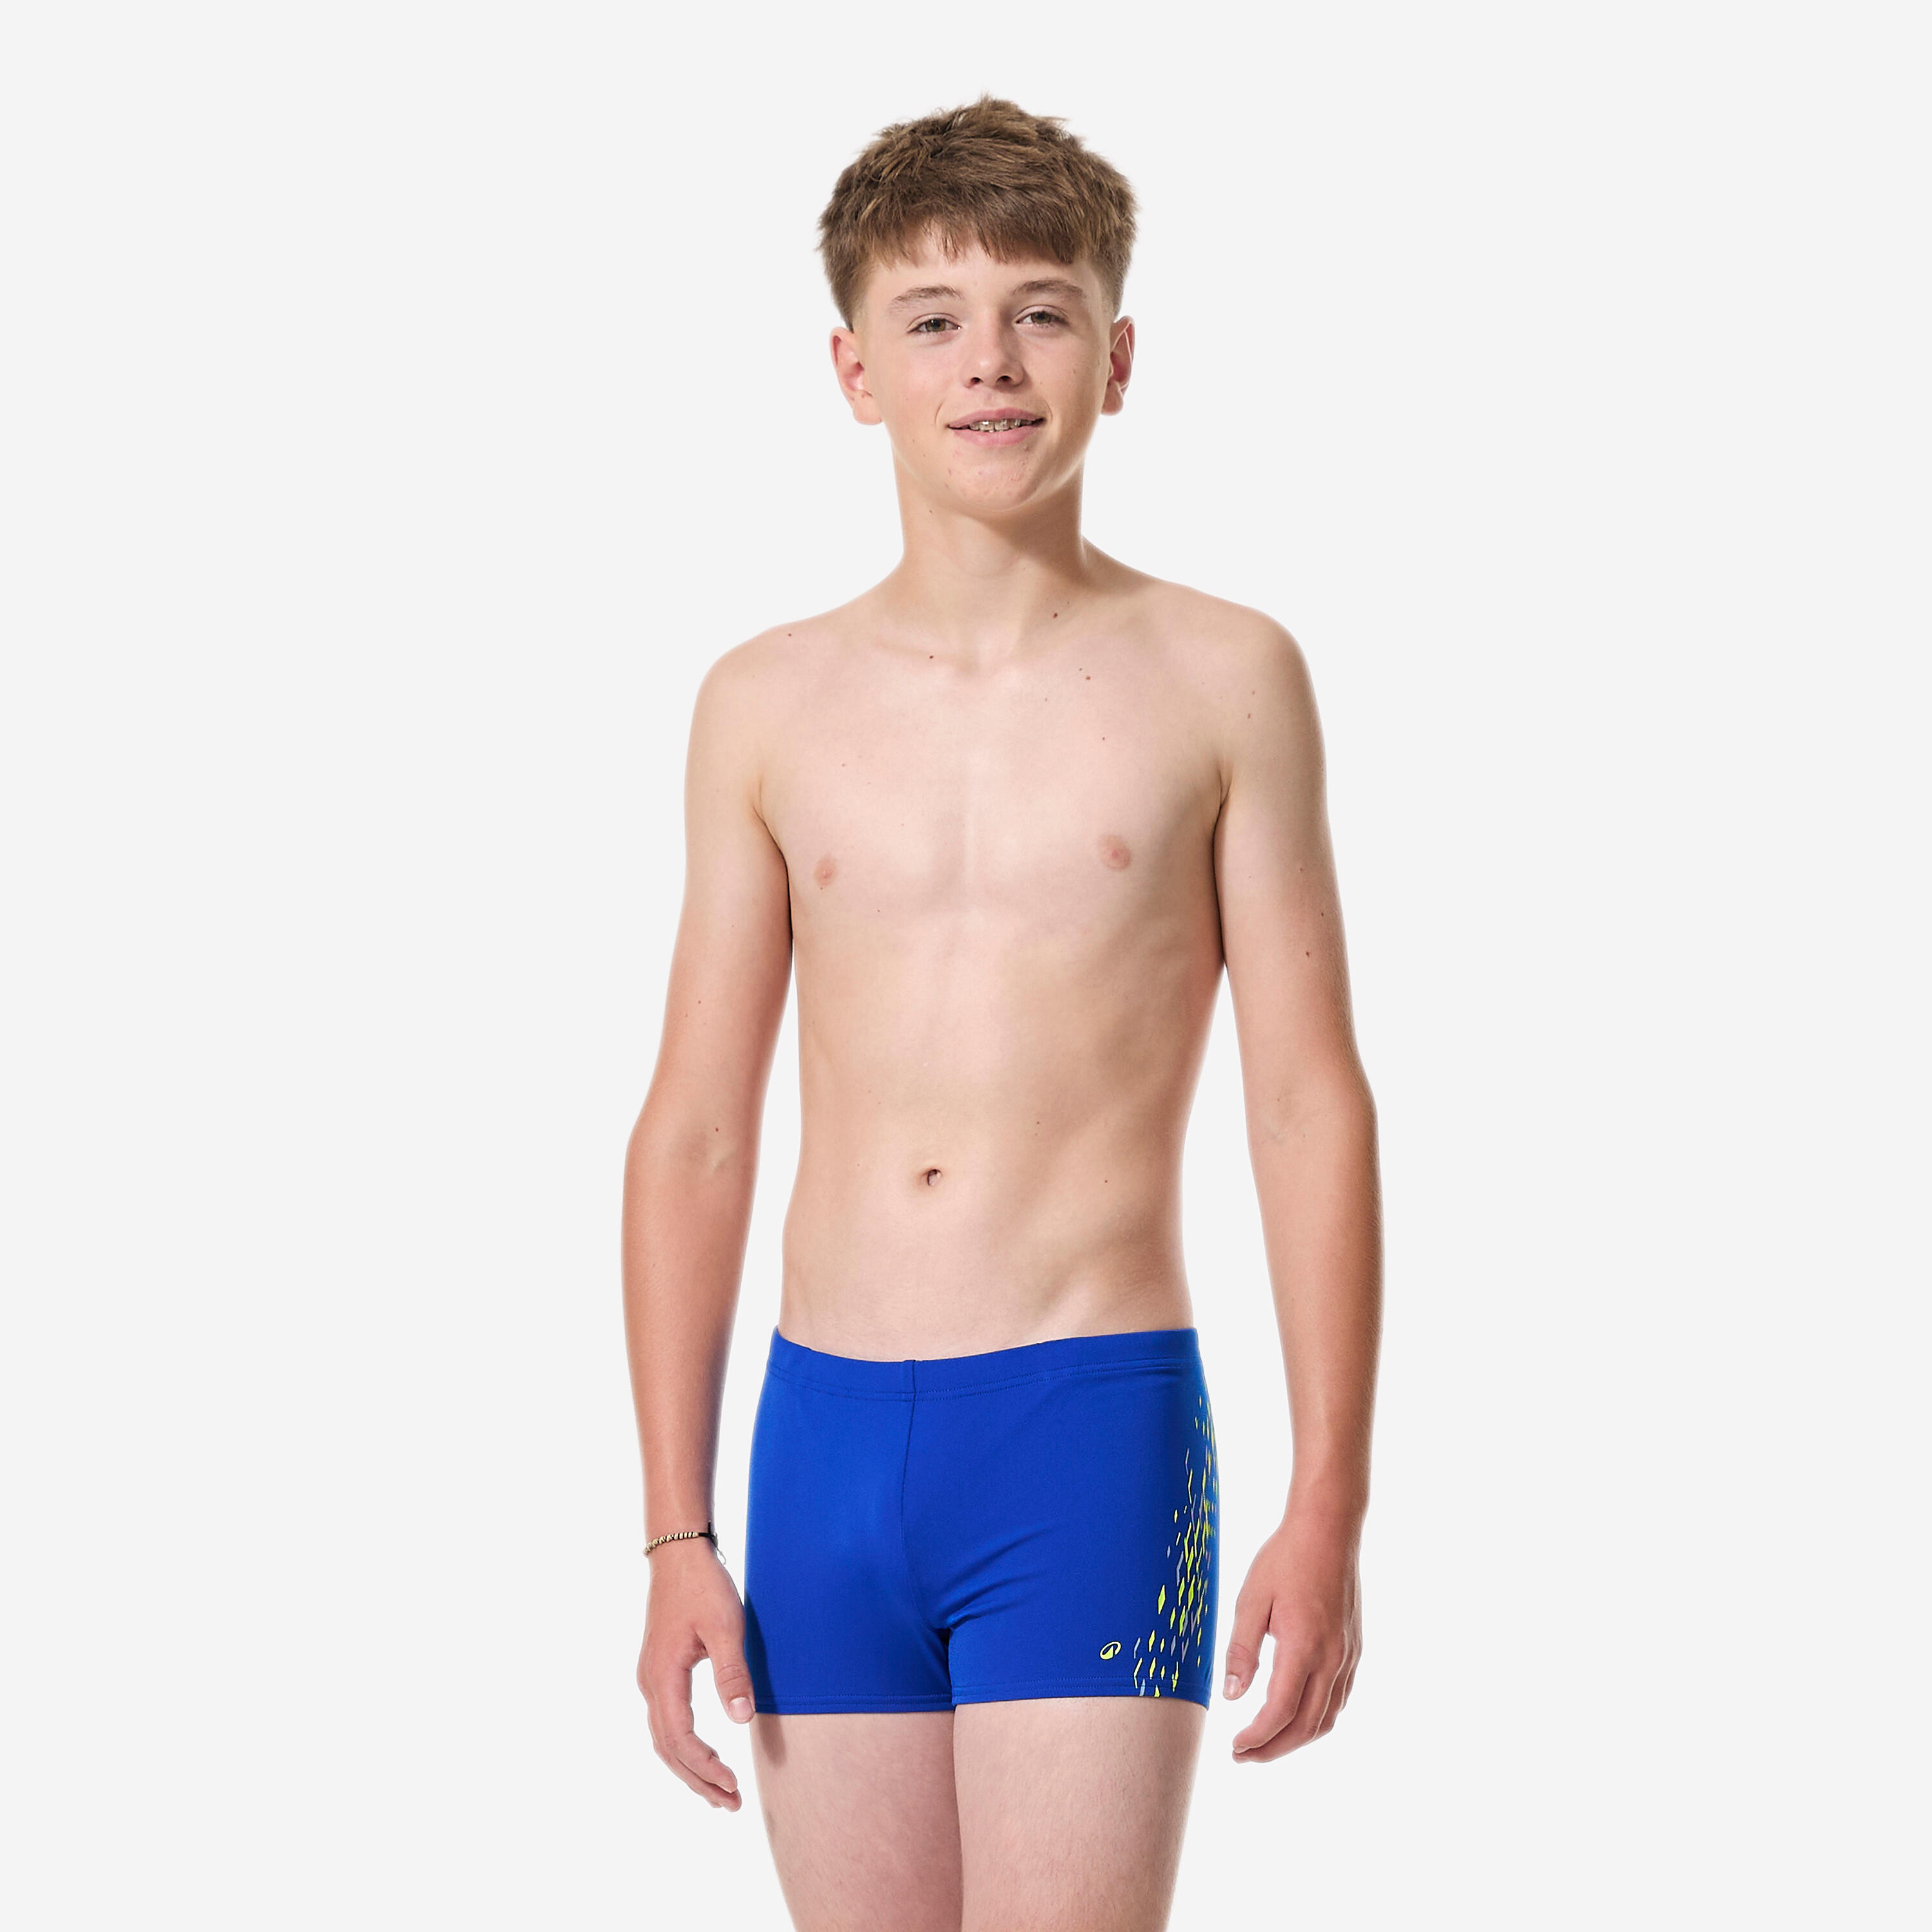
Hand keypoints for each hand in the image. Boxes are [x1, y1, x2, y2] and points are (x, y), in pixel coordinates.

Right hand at [638, 1541, 756, 1808]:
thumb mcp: (725, 1626)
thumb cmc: (703, 1586)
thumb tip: (741, 1721)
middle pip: (668, 1748)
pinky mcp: (660, 1671)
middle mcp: (650, 1683)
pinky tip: (703, 1757)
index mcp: (663, 1677)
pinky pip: (666, 1722)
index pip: (679, 1738)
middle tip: (730, 1804)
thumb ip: (732, 1673)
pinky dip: (684, 1748)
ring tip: (719, 1793)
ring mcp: (652, 1678)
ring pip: (665, 1738)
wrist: (678, 1553)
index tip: (732, 1783)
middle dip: (698, 1780)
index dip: (705, 1766)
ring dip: (690, 1768)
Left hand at [1222, 1502, 1362, 1760]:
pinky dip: (1316, 1718)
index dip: (1256, 1737)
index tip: (1235, 1748)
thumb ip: (1242, 1650)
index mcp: (1302, 1647)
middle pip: (1306, 1725)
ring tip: (1267, 1742)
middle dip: (1274, 1748)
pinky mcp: (1354, 1649)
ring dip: (1296, 1738)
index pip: (1279, 1712)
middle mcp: (1331, 1659)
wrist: (1329, 1530)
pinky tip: (1296, 1714)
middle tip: (1244, 1756)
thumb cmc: (1285, 1559)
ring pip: (1327, 1717)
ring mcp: (1347, 1656)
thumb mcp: (1251, 1599)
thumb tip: (1232, 1696)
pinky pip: (1339, 1698)